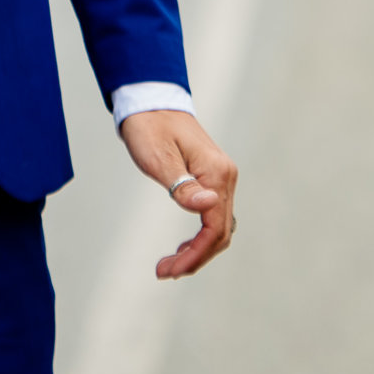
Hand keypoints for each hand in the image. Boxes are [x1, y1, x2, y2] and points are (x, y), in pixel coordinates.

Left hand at [118, 111, 237, 279]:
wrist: (151, 102)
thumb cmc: (149, 128)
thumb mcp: (159, 158)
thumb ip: (183, 185)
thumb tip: (208, 205)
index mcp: (216, 173)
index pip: (215, 227)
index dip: (196, 254)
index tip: (170, 270)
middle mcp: (224, 176)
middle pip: (221, 232)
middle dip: (195, 258)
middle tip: (164, 271)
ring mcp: (220, 177)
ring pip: (219, 226)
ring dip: (198, 250)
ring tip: (170, 265)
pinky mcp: (212, 177)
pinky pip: (213, 215)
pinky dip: (200, 236)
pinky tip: (183, 246)